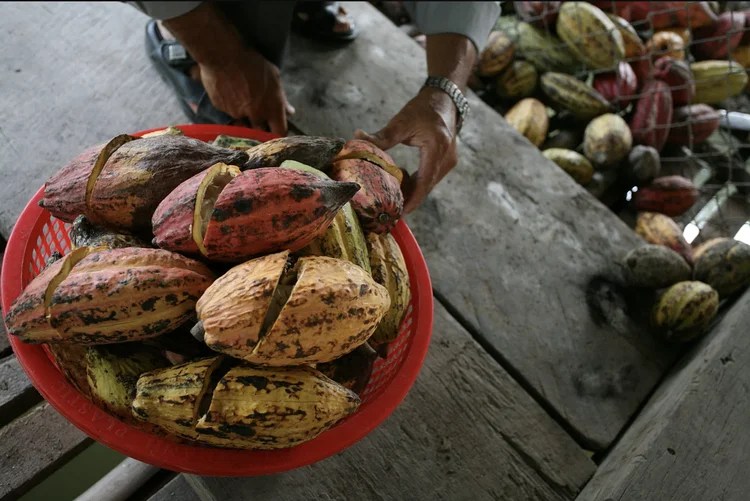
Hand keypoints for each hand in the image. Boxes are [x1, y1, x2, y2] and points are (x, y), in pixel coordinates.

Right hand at [197, 48, 293, 134]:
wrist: (223, 55)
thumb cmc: (253, 62)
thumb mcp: (274, 77)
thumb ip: (282, 98)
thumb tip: (289, 111)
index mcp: (272, 108)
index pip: (279, 133)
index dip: (279, 134)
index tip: (276, 130)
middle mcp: (255, 115)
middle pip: (260, 132)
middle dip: (261, 128)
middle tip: (260, 117)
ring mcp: (237, 115)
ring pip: (243, 125)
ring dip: (245, 120)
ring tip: (243, 105)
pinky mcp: (222, 111)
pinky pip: (229, 115)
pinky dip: (232, 109)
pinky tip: (230, 96)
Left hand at [355, 87, 458, 213]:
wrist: (444, 98)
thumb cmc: (422, 108)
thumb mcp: (401, 121)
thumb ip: (381, 136)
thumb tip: (357, 138)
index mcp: (436, 148)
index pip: (424, 182)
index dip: (412, 200)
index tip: (400, 213)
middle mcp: (447, 158)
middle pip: (426, 186)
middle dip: (410, 199)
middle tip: (391, 210)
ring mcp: (449, 161)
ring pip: (429, 183)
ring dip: (413, 190)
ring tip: (394, 196)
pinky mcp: (447, 161)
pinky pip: (431, 177)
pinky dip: (418, 181)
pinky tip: (403, 181)